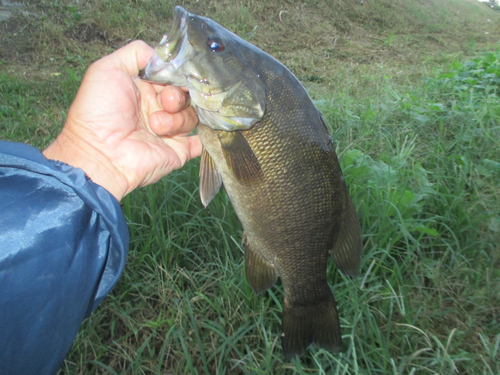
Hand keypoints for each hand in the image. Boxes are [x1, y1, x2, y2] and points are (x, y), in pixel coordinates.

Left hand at [43, 40, 200, 200]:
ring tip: (156, 126)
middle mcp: (157, 109)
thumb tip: (162, 57)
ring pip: (192, 115)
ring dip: (177, 118)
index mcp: (143, 89)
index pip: (171, 76)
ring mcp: (169, 132)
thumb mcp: (107, 69)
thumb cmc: (98, 113)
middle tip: (166, 102)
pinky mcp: (178, 151)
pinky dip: (205, 137)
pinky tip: (193, 133)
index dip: (175, 75)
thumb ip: (136, 54)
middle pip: (185, 94)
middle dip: (178, 95)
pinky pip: (202, 142)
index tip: (172, 77)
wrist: (100, 154)